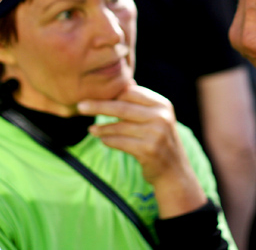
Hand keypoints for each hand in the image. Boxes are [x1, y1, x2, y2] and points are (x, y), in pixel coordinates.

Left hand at [77, 85, 205, 216]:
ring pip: (119, 126)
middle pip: (122, 107)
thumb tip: (126, 82)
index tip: (94, 95)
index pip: (131, 92)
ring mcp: (156, 134)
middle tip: (81, 106)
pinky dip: (109, 140)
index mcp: (162, 104)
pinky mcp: (148, 150)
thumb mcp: (157, 118)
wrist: (175, 172)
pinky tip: (103, 140)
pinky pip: (120, 142)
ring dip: (102, 128)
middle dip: (98, 106)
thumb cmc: (160, 141)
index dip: (112, 94)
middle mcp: (161, 117)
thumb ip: (142, 102)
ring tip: (92, 130)